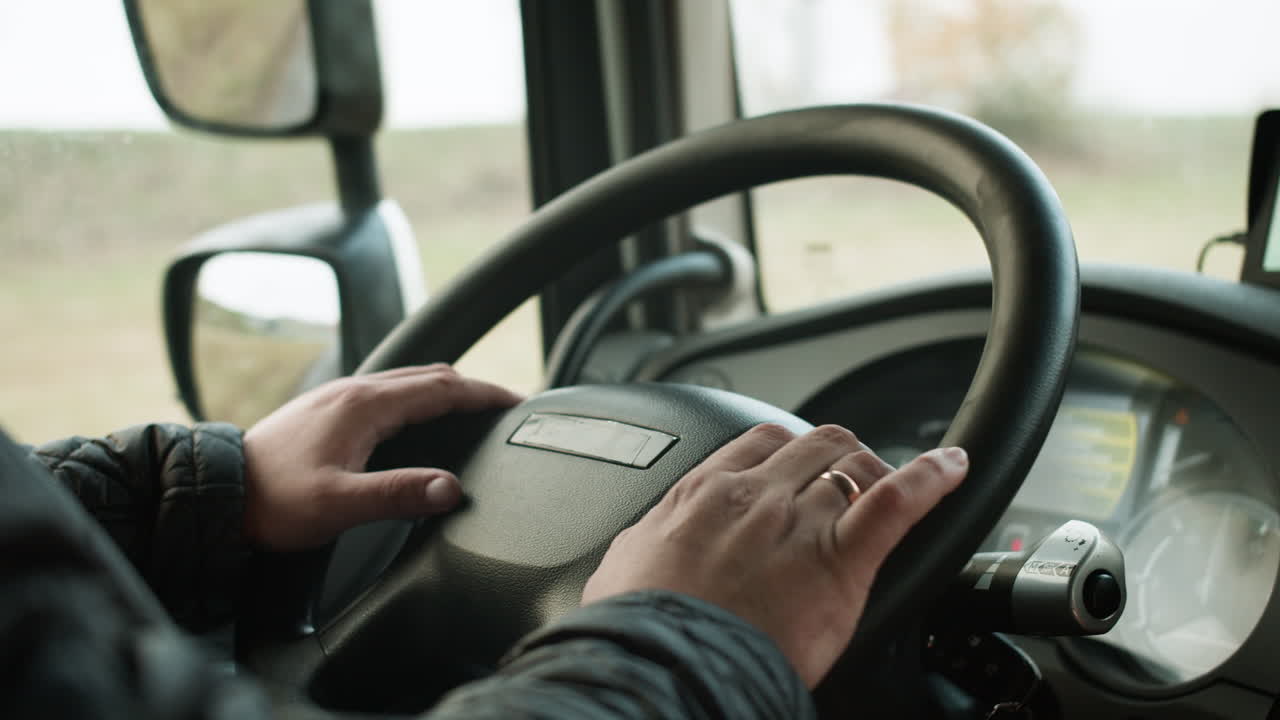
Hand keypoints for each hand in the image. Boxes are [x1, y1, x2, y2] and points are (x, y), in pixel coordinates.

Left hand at [242, 364, 521, 550]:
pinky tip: (419, 420)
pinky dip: (418, 398)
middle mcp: (354, 391)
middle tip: (502, 406)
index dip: (484, 395)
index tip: (515, 402)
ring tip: (471, 409)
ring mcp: (338, 397)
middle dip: (471, 388)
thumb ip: (399, 494)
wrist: (220, 493)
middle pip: (429, 376)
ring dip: (444, 390)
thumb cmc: (274, 501)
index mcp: (364, 405)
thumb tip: (451, 488)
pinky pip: (387, 392)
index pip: (441, 388)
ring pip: (406, 381)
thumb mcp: (340, 504)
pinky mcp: (327, 410)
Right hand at [581, 423, 967, 687]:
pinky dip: (932, 477)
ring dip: (876, 470)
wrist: (667, 664)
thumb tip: (642, 547)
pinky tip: (953, 467)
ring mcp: (800, 522)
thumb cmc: (642, 628)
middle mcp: (756, 495)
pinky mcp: (840, 559)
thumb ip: (646, 543)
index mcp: (705, 494)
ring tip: (894, 485)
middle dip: (837, 456)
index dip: (789, 450)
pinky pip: (897, 501)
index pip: (760, 442)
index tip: (799, 465)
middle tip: (848, 481)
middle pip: (815, 444)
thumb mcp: (624, 567)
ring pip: (854, 464)